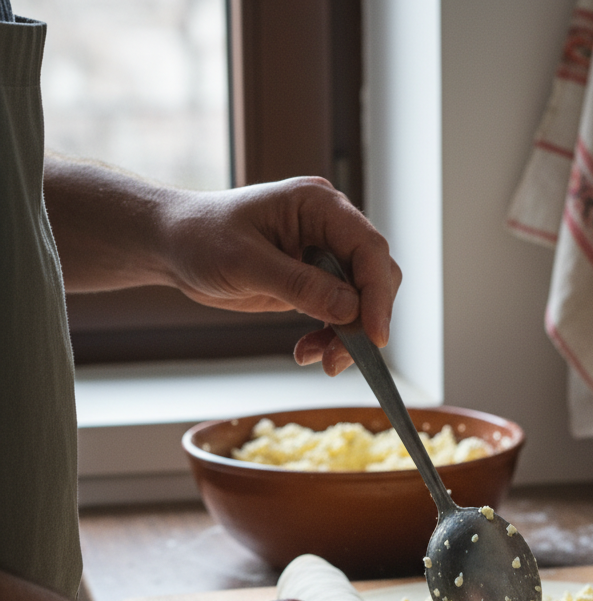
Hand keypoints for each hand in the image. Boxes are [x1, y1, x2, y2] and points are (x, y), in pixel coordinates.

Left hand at [159, 176, 401, 374]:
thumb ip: (300, 284)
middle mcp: (330, 228)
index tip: (374, 336)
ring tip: (320, 360)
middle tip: (339, 359)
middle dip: (364, 322)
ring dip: (347, 337)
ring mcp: (325, 255)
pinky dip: (331, 338)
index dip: (378, 294)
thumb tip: (351, 310)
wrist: (174, 246)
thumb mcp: (245, 262)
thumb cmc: (200, 238)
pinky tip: (308, 351)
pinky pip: (342, 314)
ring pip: (362, 302)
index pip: (369, 249)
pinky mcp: (316, 281)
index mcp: (319, 206)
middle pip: (374, 278)